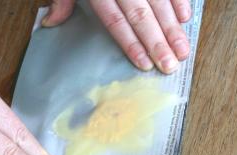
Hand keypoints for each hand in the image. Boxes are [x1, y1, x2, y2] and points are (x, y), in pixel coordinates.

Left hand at [43, 0, 191, 73]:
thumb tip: (51, 22)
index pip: (115, 20)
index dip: (130, 43)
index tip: (144, 63)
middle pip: (141, 14)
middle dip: (158, 42)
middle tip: (171, 65)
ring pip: (159, 1)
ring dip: (173, 26)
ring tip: (182, 50)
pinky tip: (185, 17)